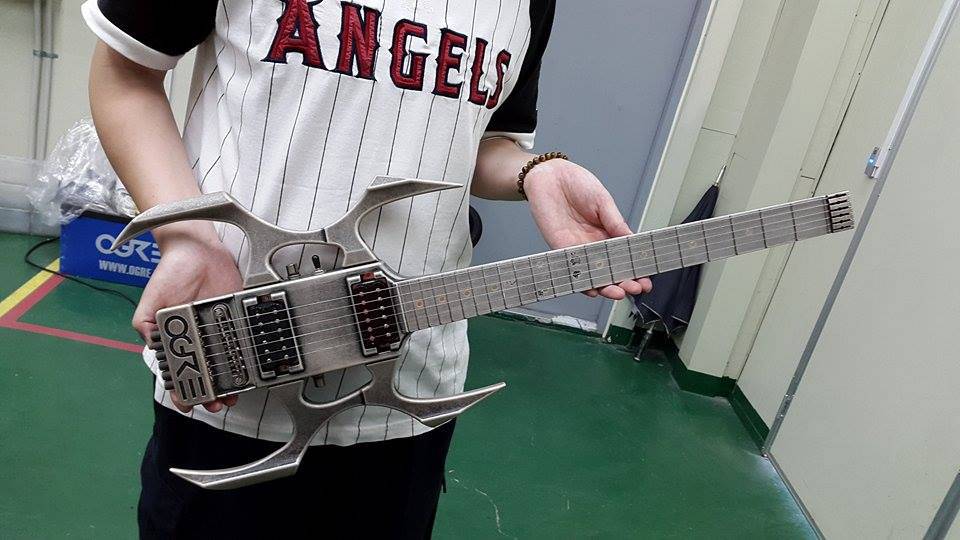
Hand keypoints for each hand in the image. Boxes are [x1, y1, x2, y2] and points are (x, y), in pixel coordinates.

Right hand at [133, 223, 242, 412]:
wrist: (198, 250)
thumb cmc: (170, 273)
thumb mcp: (150, 301)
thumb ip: (147, 325)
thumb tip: (150, 347)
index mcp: (175, 338)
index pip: (178, 372)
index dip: (182, 391)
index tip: (188, 404)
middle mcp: (197, 338)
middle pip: (204, 373)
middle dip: (209, 392)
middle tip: (216, 402)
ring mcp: (217, 330)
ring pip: (224, 364)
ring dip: (228, 382)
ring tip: (232, 393)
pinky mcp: (235, 319)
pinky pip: (242, 342)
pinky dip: (245, 357)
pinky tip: (247, 368)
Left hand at [524, 160, 652, 299]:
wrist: (550, 176)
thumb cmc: (576, 184)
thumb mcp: (603, 201)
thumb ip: (615, 222)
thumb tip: (632, 240)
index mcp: (607, 233)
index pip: (624, 257)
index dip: (636, 269)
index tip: (647, 279)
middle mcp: (593, 245)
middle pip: (611, 270)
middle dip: (625, 282)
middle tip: (636, 288)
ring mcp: (577, 249)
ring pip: (593, 275)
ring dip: (606, 287)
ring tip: (619, 292)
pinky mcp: (559, 248)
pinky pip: (571, 270)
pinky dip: (581, 282)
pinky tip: (592, 290)